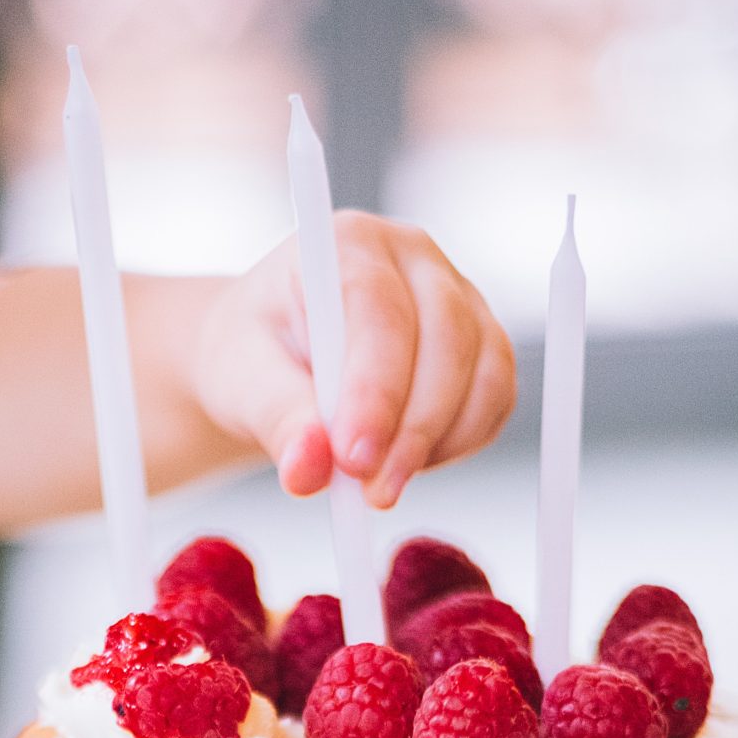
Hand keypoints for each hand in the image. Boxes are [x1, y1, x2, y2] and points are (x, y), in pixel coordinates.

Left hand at [192, 215, 517, 508]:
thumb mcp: (241, 381)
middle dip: (412, 428)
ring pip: (484, 370)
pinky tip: (410, 463)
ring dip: (439, 441)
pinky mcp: (482, 345)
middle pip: (445, 337)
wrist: (274, 359)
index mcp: (349, 244)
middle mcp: (414, 258)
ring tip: (381, 486)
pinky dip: (460, 444)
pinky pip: (496, 400)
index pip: (378, 308)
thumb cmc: (254, 356)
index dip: (374, 388)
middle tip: (373, 493)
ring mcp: (459, 298)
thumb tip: (309, 469)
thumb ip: (276, 419)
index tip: (353, 458)